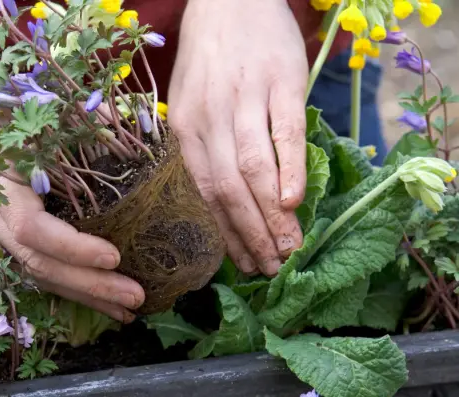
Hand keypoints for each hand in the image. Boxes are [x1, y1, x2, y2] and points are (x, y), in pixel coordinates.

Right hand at [0, 24, 144, 322]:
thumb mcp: (19, 108)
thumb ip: (70, 122)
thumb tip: (118, 129)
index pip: (32, 230)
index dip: (73, 247)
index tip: (115, 257)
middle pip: (36, 263)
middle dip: (88, 286)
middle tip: (136, 298)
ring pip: (33, 273)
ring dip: (81, 295)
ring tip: (125, 311)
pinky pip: (28, 266)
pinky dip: (63, 283)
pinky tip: (93, 298)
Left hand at [168, 0, 308, 275]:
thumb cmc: (210, 56)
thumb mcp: (189, 100)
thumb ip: (202, 145)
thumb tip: (222, 197)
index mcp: (186, 126)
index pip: (206, 191)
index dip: (226, 233)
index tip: (244, 263)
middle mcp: (211, 117)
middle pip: (229, 188)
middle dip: (251, 235)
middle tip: (271, 268)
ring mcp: (245, 99)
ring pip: (255, 169)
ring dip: (271, 215)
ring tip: (288, 249)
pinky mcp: (280, 81)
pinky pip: (284, 133)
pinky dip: (289, 170)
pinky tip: (294, 202)